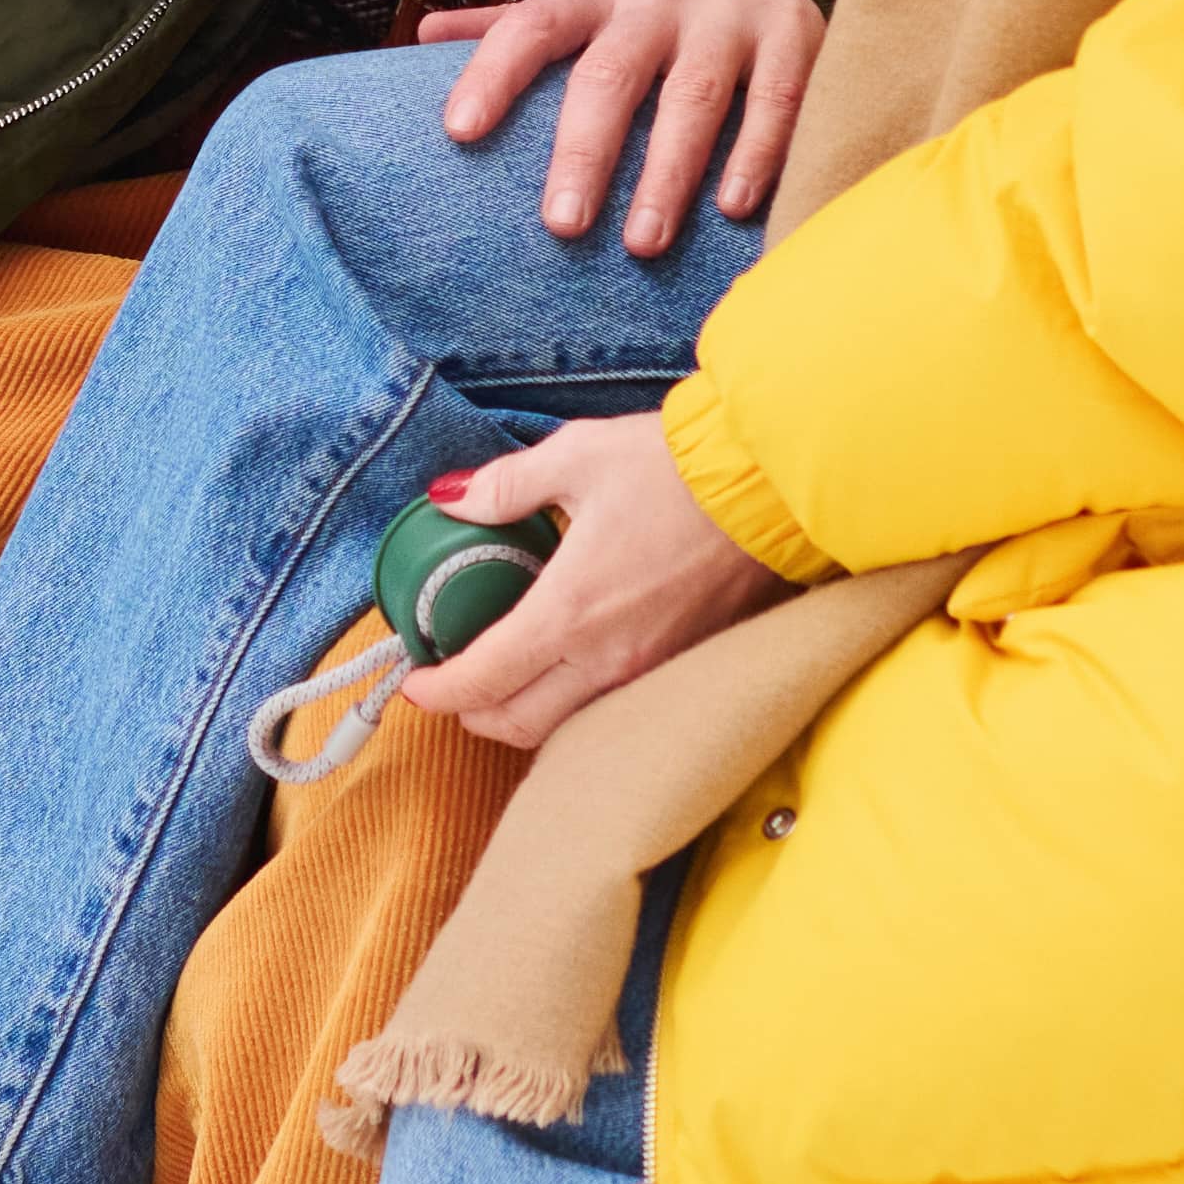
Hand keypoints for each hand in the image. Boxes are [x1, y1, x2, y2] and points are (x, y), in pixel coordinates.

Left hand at [397, 407, 785, 748]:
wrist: (771, 486)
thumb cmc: (676, 469)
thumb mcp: (577, 456)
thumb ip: (506, 485)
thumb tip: (450, 498)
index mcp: (569, 612)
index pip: (483, 680)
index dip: (436, 691)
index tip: (413, 681)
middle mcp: (607, 659)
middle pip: (518, 724)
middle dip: (472, 714)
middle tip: (451, 685)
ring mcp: (650, 671)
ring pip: (567, 727)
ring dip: (523, 715)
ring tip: (504, 679)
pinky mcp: (684, 667)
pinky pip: (612, 711)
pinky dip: (574, 706)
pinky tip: (567, 669)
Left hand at [412, 0, 820, 253]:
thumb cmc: (649, 4)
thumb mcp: (584, 3)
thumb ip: (511, 26)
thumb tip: (421, 36)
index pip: (531, 25)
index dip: (493, 74)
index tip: (458, 131)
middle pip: (611, 74)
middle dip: (585, 152)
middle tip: (562, 225)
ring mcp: (728, 13)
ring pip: (693, 96)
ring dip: (668, 173)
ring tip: (642, 242)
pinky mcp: (793, 33)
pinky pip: (777, 99)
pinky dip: (757, 155)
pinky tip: (733, 208)